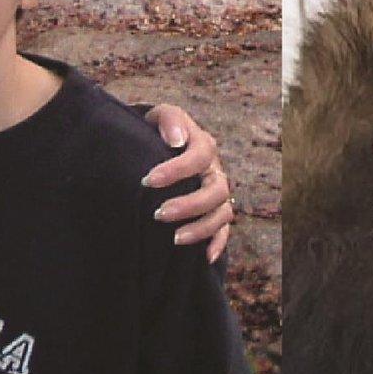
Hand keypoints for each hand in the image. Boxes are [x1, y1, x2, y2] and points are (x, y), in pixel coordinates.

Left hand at [144, 103, 234, 261]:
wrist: (156, 144)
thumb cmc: (156, 132)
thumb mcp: (158, 116)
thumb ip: (168, 120)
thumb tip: (177, 140)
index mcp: (203, 144)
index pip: (200, 155)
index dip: (177, 169)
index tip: (148, 180)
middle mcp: (214, 170)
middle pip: (216, 190)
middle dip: (189, 205)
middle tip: (158, 214)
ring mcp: (216, 193)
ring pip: (223, 213)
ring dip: (201, 227)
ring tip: (174, 238)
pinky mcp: (214, 211)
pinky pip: (224, 230)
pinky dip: (218, 243)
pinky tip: (204, 257)